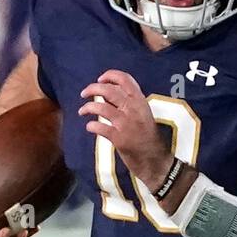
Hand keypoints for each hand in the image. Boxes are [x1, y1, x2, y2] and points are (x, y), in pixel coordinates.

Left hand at [79, 70, 171, 188]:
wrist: (155, 160)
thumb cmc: (148, 137)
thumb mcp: (143, 115)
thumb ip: (128, 103)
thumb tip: (107, 94)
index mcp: (140, 101)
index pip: (125, 79)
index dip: (110, 76)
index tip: (100, 79)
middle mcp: (133, 109)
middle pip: (109, 91)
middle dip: (93, 89)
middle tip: (84, 93)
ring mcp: (126, 124)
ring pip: (101, 107)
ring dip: (88, 107)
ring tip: (82, 111)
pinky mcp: (119, 139)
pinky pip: (100, 127)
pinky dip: (91, 126)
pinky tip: (90, 127)